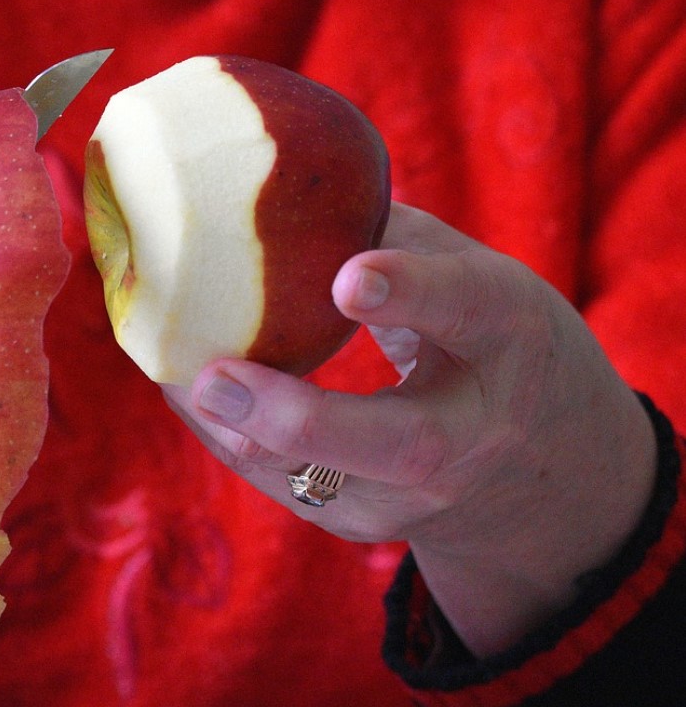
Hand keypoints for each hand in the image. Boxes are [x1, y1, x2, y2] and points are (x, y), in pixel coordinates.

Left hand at [166, 202, 657, 655]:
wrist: (539, 460)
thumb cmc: (482, 335)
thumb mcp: (468, 274)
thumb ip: (385, 235)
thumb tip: (270, 184)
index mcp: (508, 338)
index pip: (466, 311)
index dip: (410, 293)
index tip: (346, 279)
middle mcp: (471, 433)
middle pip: (395, 445)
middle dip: (297, 418)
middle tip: (215, 379)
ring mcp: (416, 494)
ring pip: (310, 479)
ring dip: (228, 427)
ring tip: (168, 370)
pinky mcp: (358, 521)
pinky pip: (276, 481)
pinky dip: (224, 434)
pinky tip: (183, 389)